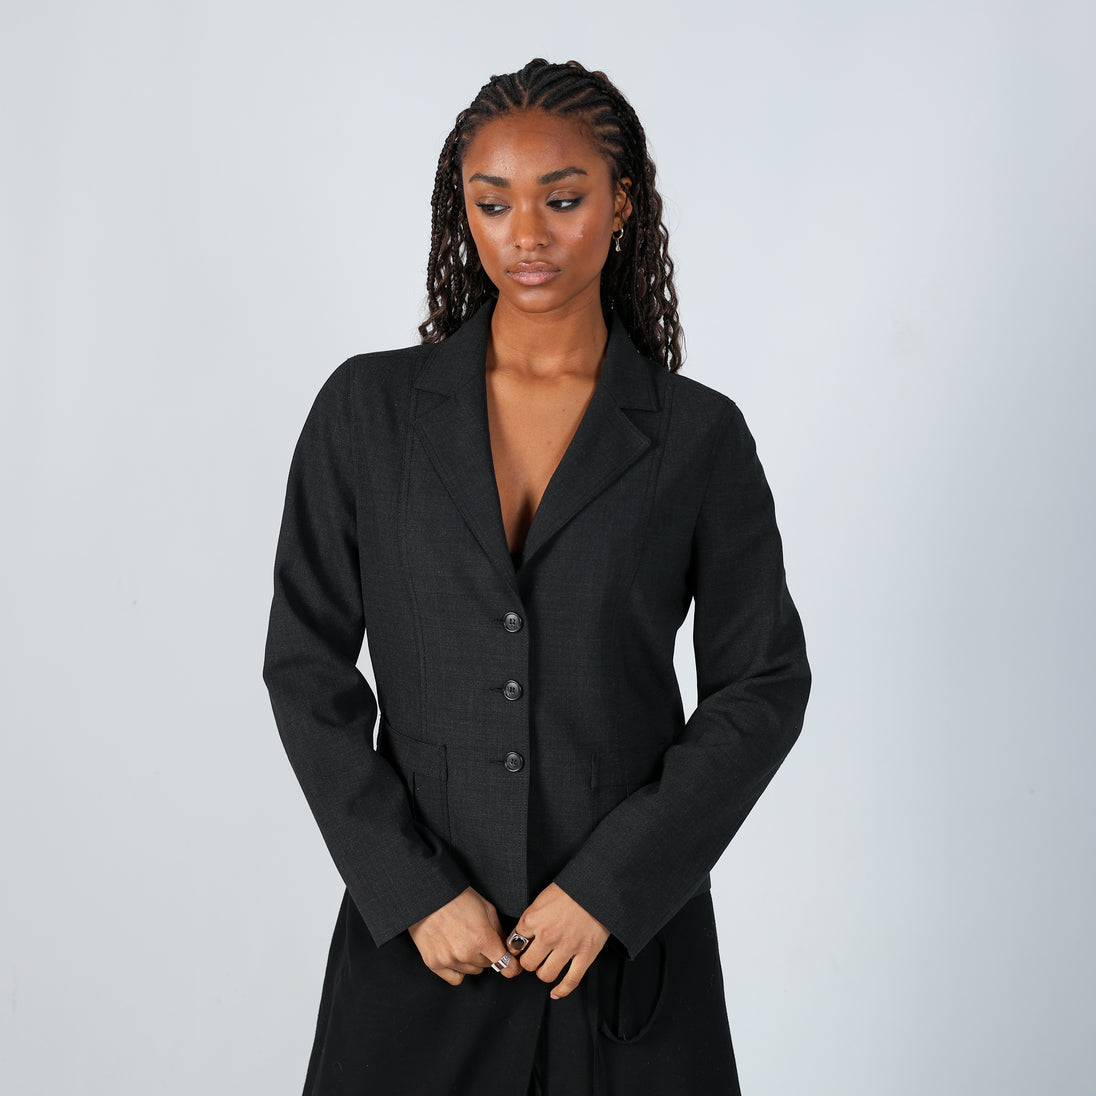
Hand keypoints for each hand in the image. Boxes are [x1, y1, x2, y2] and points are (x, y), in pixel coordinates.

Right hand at [408, 887, 521, 985]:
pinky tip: (456, 955)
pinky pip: (456, 978)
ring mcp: (449, 960)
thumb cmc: (457, 897)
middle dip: (487, 954)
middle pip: (488, 965)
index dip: (513, 967)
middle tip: (478, 938)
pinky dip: (458, 969)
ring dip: (472, 960)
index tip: (513, 967)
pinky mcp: (434, 963)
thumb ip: (498, 930)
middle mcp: (467, 953)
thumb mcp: (486, 907)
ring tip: (463, 941)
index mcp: (483, 938)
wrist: (428, 896)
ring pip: (473, 971)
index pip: (506, 966)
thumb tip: (504, 946)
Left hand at [509, 883, 609, 998]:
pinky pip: (571, 981)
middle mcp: (547, 935)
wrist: (597, 886)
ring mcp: (567, 947)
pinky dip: (562, 990)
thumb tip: (523, 935)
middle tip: (534, 957)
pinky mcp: (585, 954)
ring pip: (545, 975)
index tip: (520, 949)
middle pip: (528, 963)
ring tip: (547, 966)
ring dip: (544, 973)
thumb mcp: (542, 898)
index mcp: (532, 919)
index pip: (514, 944)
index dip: (516, 948)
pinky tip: (556, 992)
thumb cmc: (570, 889)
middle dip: (530, 962)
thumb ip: (531, 918)